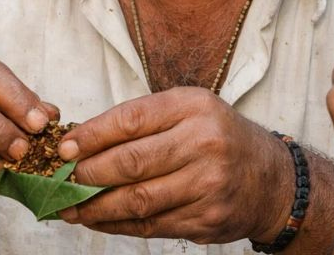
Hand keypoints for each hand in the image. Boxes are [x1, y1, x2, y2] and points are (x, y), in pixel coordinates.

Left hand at [54, 87, 290, 244]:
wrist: (272, 180)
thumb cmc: (219, 138)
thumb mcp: (190, 111)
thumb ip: (143, 121)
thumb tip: (81, 141)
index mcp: (194, 108)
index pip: (131, 120)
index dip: (91, 136)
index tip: (65, 148)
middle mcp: (204, 144)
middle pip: (131, 163)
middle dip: (88, 174)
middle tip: (61, 180)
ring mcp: (208, 185)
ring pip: (137, 200)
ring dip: (96, 207)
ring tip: (69, 206)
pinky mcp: (207, 219)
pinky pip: (151, 225)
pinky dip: (118, 225)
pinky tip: (98, 220)